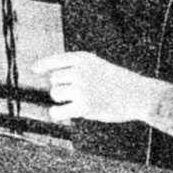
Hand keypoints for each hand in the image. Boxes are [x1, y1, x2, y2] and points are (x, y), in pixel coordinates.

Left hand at [41, 51, 165, 127]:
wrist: (138, 94)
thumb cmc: (117, 82)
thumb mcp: (97, 66)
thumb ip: (76, 69)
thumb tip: (49, 79)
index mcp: (83, 57)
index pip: (55, 60)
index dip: (43, 65)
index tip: (33, 69)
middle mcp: (80, 70)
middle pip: (53, 80)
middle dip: (61, 87)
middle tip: (77, 93)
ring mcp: (82, 88)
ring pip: (55, 94)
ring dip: (61, 100)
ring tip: (75, 102)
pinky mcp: (84, 106)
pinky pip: (58, 111)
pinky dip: (56, 113)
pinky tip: (59, 114)